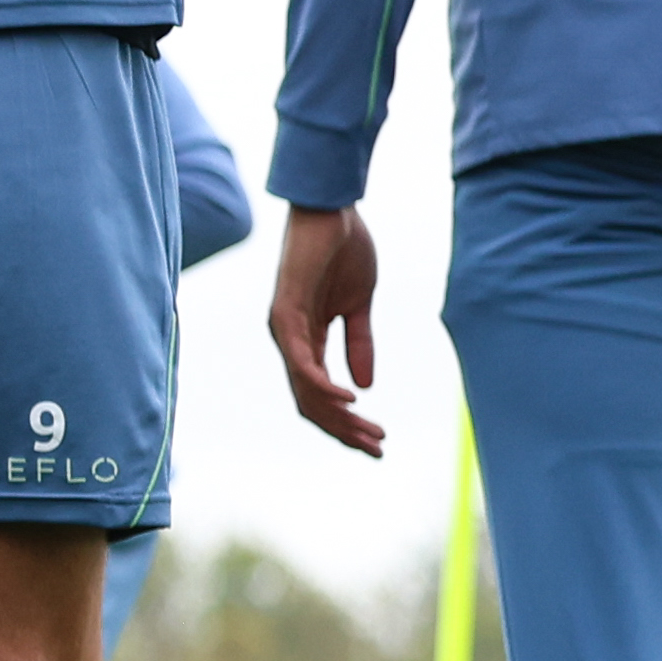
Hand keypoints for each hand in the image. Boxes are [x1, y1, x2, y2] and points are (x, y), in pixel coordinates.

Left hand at [270, 202, 384, 455]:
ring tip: (369, 432)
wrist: (333, 211)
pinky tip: (348, 399)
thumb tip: (366, 385)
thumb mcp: (358, 306)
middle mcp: (289, 340)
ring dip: (338, 415)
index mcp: (305, 340)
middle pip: (310, 401)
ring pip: (304, 388)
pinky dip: (321, 383)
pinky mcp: (285, 311)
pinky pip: (299, 358)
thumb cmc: (342, 252)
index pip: (319, 395)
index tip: (376, 442)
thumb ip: (359, 343)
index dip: (346, 422)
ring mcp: (284, 327)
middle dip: (344, 430)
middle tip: (377, 448)